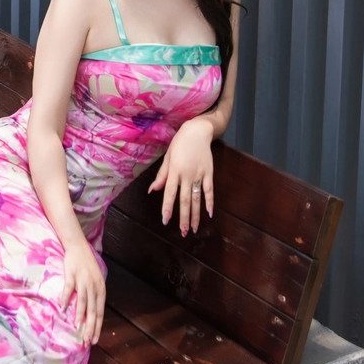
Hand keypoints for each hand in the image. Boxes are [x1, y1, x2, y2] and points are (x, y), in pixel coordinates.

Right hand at [60, 235, 105, 346]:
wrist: (78, 247)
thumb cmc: (87, 266)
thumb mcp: (95, 282)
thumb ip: (94, 296)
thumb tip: (91, 314)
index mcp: (100, 290)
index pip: (100, 312)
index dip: (97, 327)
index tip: (94, 340)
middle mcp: (94, 286)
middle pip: (93, 310)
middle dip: (90, 326)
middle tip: (86, 340)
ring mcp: (83, 280)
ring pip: (83, 301)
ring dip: (80, 315)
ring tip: (78, 328)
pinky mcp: (72, 274)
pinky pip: (69, 288)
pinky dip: (66, 298)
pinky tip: (62, 308)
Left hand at [146, 120, 213, 235]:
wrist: (197, 131)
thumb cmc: (179, 144)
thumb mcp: (167, 157)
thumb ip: (161, 175)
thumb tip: (152, 190)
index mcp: (174, 171)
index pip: (169, 193)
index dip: (167, 208)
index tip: (165, 221)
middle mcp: (186, 175)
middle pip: (185, 200)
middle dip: (183, 218)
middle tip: (183, 233)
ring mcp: (199, 174)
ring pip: (197, 198)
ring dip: (196, 215)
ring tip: (194, 229)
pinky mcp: (209, 172)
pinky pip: (209, 190)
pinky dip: (210, 202)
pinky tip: (210, 213)